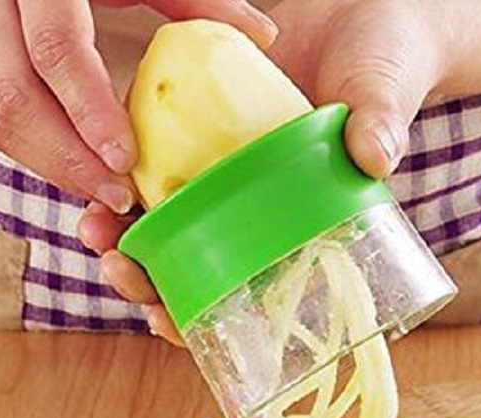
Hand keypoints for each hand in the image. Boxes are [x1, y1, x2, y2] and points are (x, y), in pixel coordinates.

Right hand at [0, 0, 277, 213]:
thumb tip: (262, 36)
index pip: (53, 49)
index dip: (88, 110)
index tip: (125, 160)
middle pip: (9, 100)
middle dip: (66, 161)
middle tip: (117, 197)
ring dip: (51, 166)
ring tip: (103, 193)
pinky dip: (38, 151)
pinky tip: (79, 169)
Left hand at [82, 0, 480, 340]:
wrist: (365, 12)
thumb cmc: (387, 64)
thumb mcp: (384, 95)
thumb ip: (380, 123)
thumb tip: (376, 154)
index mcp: (294, 227)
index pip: (247, 294)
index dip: (203, 320)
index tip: (166, 324)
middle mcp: (252, 208)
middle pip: (189, 268)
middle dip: (145, 280)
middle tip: (120, 267)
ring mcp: (220, 171)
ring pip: (159, 224)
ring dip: (119, 235)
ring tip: (93, 226)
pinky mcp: (195, 123)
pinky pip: (150, 160)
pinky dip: (118, 175)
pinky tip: (95, 175)